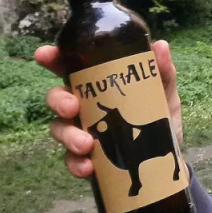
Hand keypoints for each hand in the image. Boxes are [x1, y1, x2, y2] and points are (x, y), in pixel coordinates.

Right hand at [34, 40, 184, 177]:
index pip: (69, 68)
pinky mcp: (85, 158)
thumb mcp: (164, 94)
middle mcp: (83, 106)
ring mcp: (81, 131)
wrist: (167, 157)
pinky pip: (71, 160)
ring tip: (86, 145)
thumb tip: (161, 45)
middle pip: (56, 98)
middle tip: (71, 107)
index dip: (52, 59)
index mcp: (97, 85)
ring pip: (59, 129)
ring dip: (68, 136)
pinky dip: (76, 163)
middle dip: (58, 101)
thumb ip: (163, 72)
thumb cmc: (158, 117)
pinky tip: (88, 167)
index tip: (44, 55)